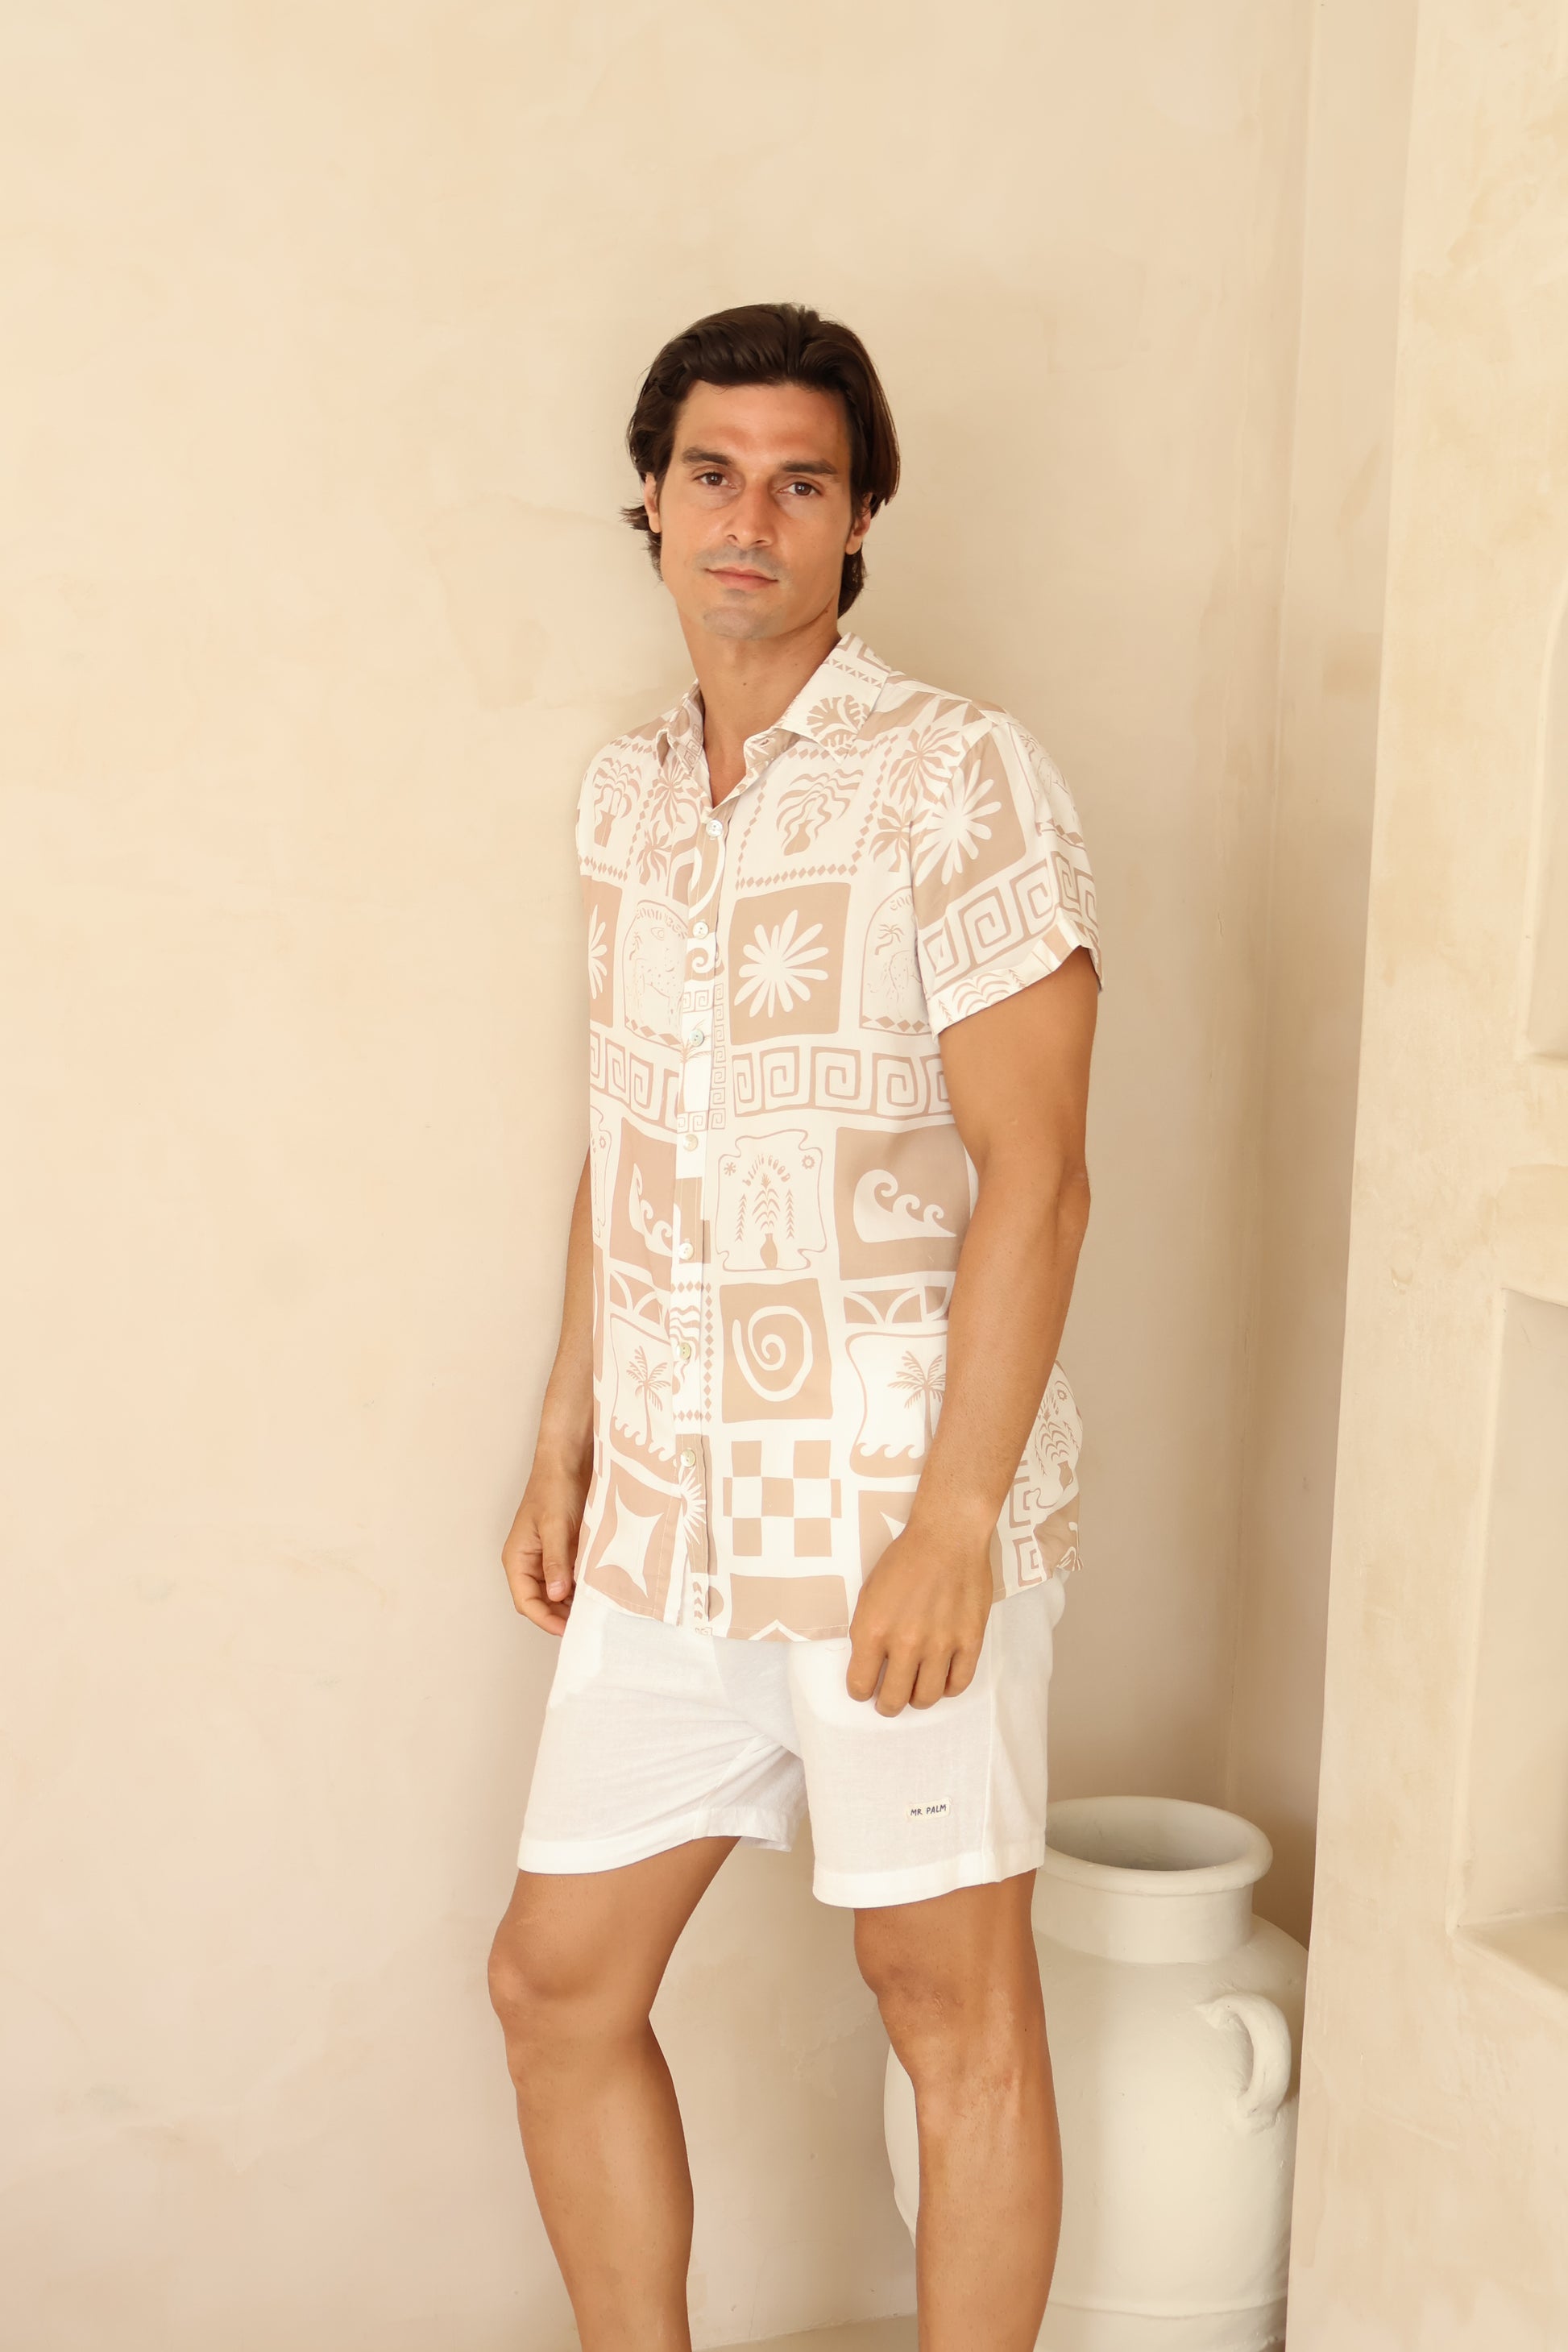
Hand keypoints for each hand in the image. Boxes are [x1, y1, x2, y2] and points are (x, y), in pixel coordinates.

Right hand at [501, 1455, 590, 1636]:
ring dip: (572, 1603)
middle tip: (586, 1623)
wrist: (570, 1461)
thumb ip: (555, 1561)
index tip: (568, 1630)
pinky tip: (598, 1592)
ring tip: (594, 1611)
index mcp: (517, 1558)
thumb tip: (556, 1594)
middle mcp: (530, 1562)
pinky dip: (581, 1587)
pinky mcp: (565, 1552)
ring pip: (557, 1593)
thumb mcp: (555, 1526)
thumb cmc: (555, 1487)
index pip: (526, 1602)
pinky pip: (571, 1578)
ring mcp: (548, 1558)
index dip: (546, 1619)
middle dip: (560, 1615)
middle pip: (541, 1602)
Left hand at [845, 1520, 994, 1715]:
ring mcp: (940, 1644)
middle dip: (887, 1706)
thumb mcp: (869, 1593)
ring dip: (918, 1700)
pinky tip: (942, 1680)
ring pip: (927, 1698)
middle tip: (889, 1700)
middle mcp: (906, 1643)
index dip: (861, 1691)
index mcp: (873, 1630)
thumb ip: (868, 1632)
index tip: (865, 1689)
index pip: (860, 1685)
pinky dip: (948, 1689)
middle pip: (894, 1700)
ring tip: (916, 1691)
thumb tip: (871, 1664)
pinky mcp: (970, 1641)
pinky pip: (959, 1683)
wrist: (947, 1536)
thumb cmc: (905, 1559)